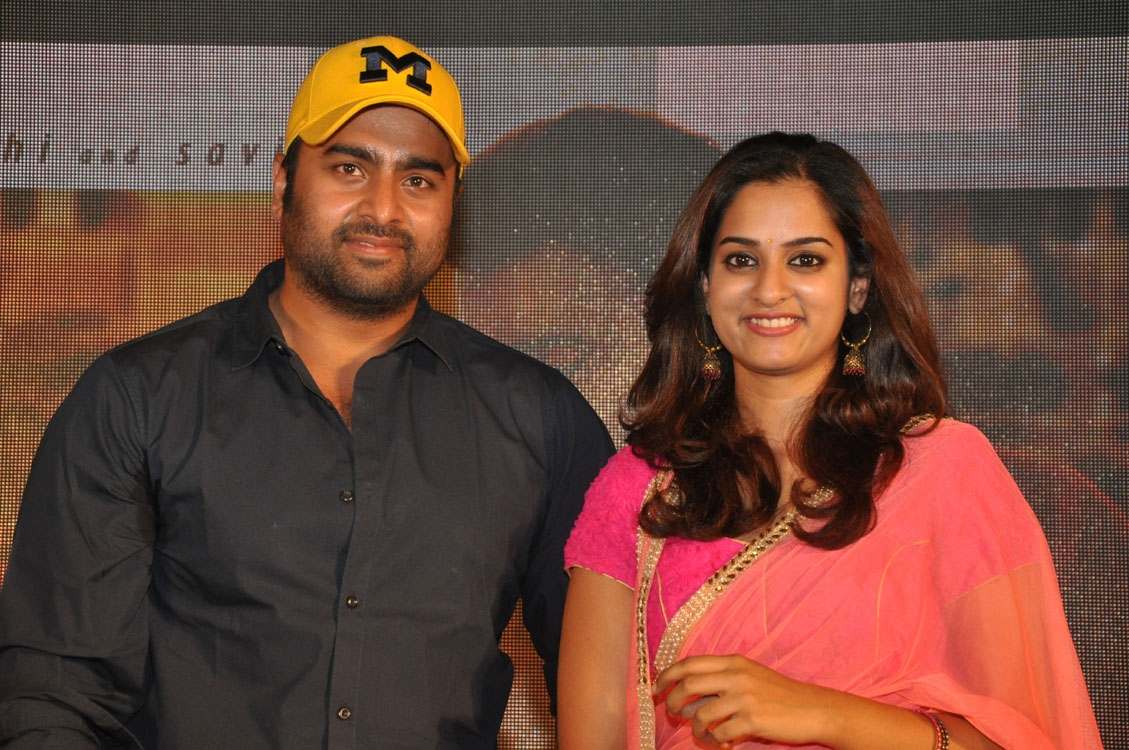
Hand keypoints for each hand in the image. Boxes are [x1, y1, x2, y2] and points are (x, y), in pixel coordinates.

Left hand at [653, 655, 835, 746]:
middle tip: (671, 712)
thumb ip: (721, 678)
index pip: (690, 663)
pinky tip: (724, 743)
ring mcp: (744, 698)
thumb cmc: (779, 694)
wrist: (814, 709)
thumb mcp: (750, 675)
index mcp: (734, 661)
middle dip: (672, 700)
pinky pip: (720, 733)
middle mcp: (737, 676)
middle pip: (688, 685)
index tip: (655, 687)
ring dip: (696, 728)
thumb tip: (685, 694)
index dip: (667, 675)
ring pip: (701, 714)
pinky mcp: (752, 720)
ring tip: (704, 734)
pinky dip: (716, 741)